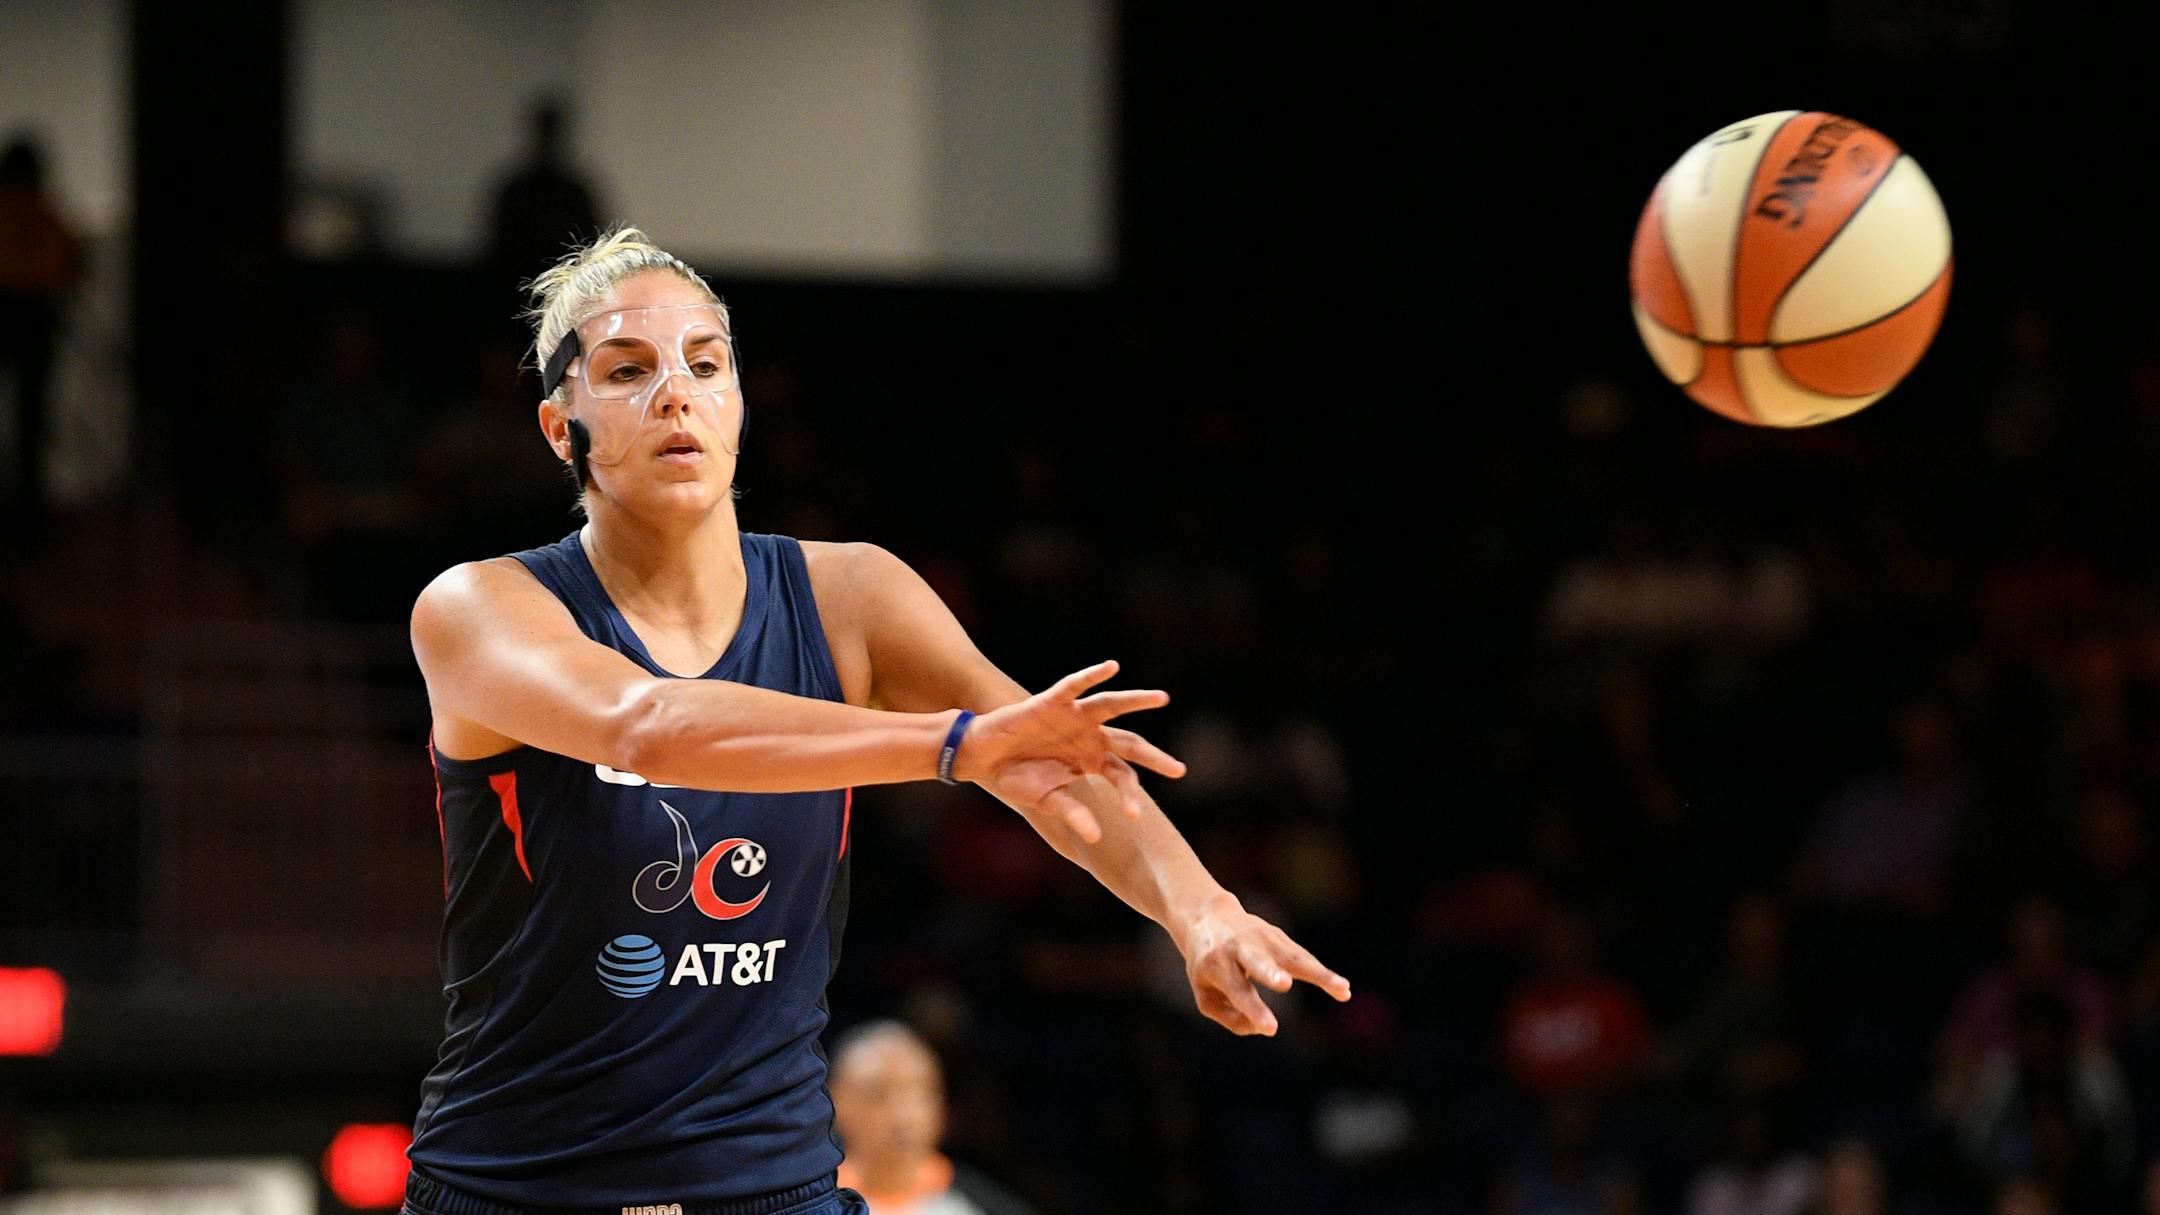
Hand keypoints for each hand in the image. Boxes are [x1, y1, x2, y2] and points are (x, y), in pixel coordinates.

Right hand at [953, 662, 1184, 837]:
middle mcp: (1089, 736)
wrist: (983, 757)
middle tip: (1179, 771)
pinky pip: (1075, 685)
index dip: (1129, 796)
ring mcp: (1074, 717)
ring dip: (1136, 701)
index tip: (1136, 817)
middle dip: (1154, 756)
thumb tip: (1096, 837)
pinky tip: (1111, 667)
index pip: (1121, 776)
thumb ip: (1073, 812)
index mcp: (1091, 760)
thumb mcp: (1047, 799)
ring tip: (1161, 699)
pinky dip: (1092, 676)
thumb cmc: (1016, 777)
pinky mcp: (1052, 701)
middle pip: (1129, 743)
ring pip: (1111, 706)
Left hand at [1176, 891, 1350, 1035]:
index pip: (1238, 991)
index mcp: (1216, 965)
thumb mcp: (1205, 994)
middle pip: (1258, 961)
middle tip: (1284, 984)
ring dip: (1317, 973)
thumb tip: (1260, 1028)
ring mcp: (1260, 938)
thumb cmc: (1207, 965)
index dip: (1254, 1010)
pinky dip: (1322, 971)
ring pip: (1292, 956)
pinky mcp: (1277, 935)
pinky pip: (1301, 957)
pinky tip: (1341, 988)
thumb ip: (1229, 1017)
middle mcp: (1239, 948)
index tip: (1270, 1028)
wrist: (1208, 917)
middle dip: (1271, 972)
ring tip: (1343, 989)